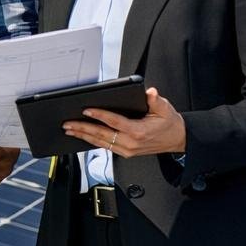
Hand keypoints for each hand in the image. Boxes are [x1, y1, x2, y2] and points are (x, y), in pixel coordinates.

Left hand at [63, 87, 185, 156]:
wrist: (177, 140)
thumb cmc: (169, 124)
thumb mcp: (165, 109)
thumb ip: (155, 100)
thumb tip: (149, 92)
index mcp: (138, 131)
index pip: (114, 122)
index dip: (99, 116)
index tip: (87, 110)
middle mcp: (131, 143)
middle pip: (102, 135)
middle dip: (83, 128)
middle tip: (68, 123)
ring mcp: (127, 150)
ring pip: (100, 143)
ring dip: (83, 136)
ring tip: (70, 130)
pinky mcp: (126, 153)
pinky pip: (106, 147)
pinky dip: (92, 142)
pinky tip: (83, 137)